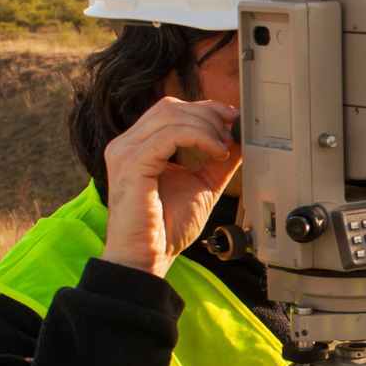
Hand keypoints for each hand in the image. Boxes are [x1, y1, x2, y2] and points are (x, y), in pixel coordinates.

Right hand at [100, 97, 240, 277]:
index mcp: (139, 147)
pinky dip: (199, 138)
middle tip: (231, 135)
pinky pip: (171, 134)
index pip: (170, 110)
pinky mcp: (132, 163)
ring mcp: (126, 152)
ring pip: (171, 115)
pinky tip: (216, 154)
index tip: (232, 121)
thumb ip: (217, 162)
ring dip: (206, 127)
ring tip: (223, 150)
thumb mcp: (202, 185)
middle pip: (170, 107)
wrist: (148, 259)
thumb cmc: (166, 228)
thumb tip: (240, 140)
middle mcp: (127, 144)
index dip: (204, 109)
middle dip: (208, 115)